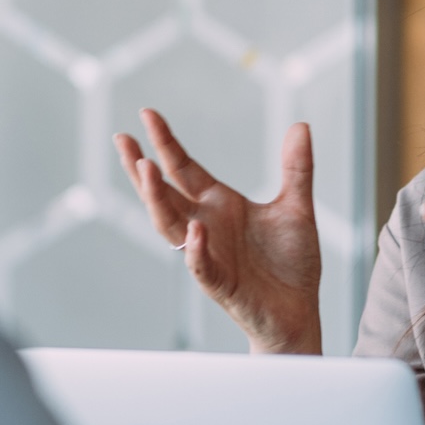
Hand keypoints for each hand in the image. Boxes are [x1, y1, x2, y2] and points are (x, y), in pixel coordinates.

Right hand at [117, 110, 322, 354]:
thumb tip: (301, 126)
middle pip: (164, 194)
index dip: (165, 143)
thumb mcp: (297, 207)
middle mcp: (206, 226)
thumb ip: (296, 168)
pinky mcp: (221, 284)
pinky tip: (195, 230)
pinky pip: (201, 266)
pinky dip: (196, 249)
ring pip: (171, 226)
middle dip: (142, 168)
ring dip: (157, 200)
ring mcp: (208, 254)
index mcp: (219, 205)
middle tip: (123, 140)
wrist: (299, 311)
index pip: (183, 169)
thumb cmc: (291, 264)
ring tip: (146, 170)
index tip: (147, 114)